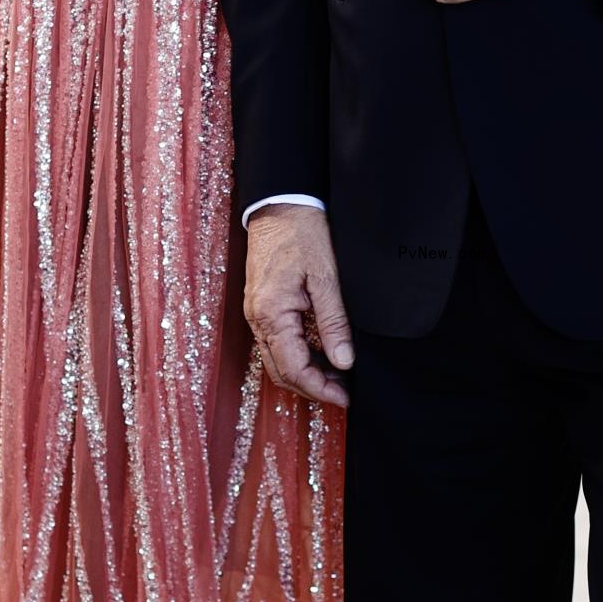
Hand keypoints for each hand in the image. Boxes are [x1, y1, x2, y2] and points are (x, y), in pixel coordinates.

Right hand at [244, 205, 351, 408]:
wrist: (280, 204)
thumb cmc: (303, 233)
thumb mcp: (326, 278)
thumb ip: (334, 322)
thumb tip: (344, 361)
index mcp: (271, 314)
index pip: (293, 369)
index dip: (320, 389)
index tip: (345, 397)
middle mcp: (257, 319)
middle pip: (281, 372)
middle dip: (312, 388)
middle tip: (345, 391)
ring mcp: (257, 313)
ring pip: (278, 360)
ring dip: (306, 374)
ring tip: (339, 375)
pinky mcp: (262, 306)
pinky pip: (276, 343)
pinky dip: (298, 356)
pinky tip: (323, 353)